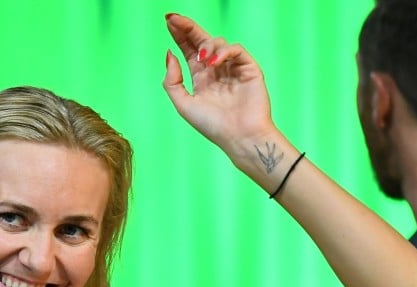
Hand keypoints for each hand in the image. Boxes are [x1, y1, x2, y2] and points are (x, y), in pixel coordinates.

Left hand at [162, 13, 274, 153]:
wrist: (239, 137)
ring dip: (207, 45)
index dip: (179, 35)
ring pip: (218, 43)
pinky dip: (224, 51)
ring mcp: (232, 69)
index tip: (168, 21)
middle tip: (174, 18)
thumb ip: (172, 81)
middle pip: (201, 41)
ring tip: (203, 59)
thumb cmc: (212, 126)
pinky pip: (236, 50)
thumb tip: (169, 53)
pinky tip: (215, 62)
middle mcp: (216, 71)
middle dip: (187, 28)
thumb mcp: (183, 105)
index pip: (189, 50)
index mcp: (201, 79)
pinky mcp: (248, 68)